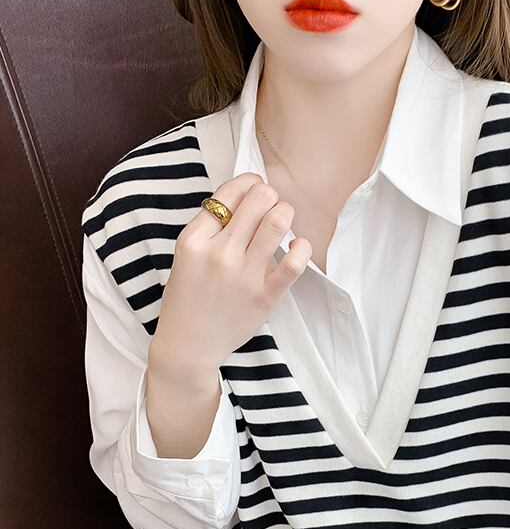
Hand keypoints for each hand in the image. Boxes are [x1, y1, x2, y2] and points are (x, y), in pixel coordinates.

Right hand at [152, 173, 311, 373]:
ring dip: (286, 213)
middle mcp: (219, 254)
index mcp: (194, 240)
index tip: (255, 190)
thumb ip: (212, 227)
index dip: (249, 183)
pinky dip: (302, 247)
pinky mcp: (265, 296)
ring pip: (278, 221)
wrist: (189, 345)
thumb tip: (248, 193)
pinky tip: (297, 246)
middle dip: (270, 195)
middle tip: (270, 207)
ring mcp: (244, 275)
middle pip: (259, 199)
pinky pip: (295, 263)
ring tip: (282, 222)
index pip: (230, 192)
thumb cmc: (189, 297)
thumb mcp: (187, 255)